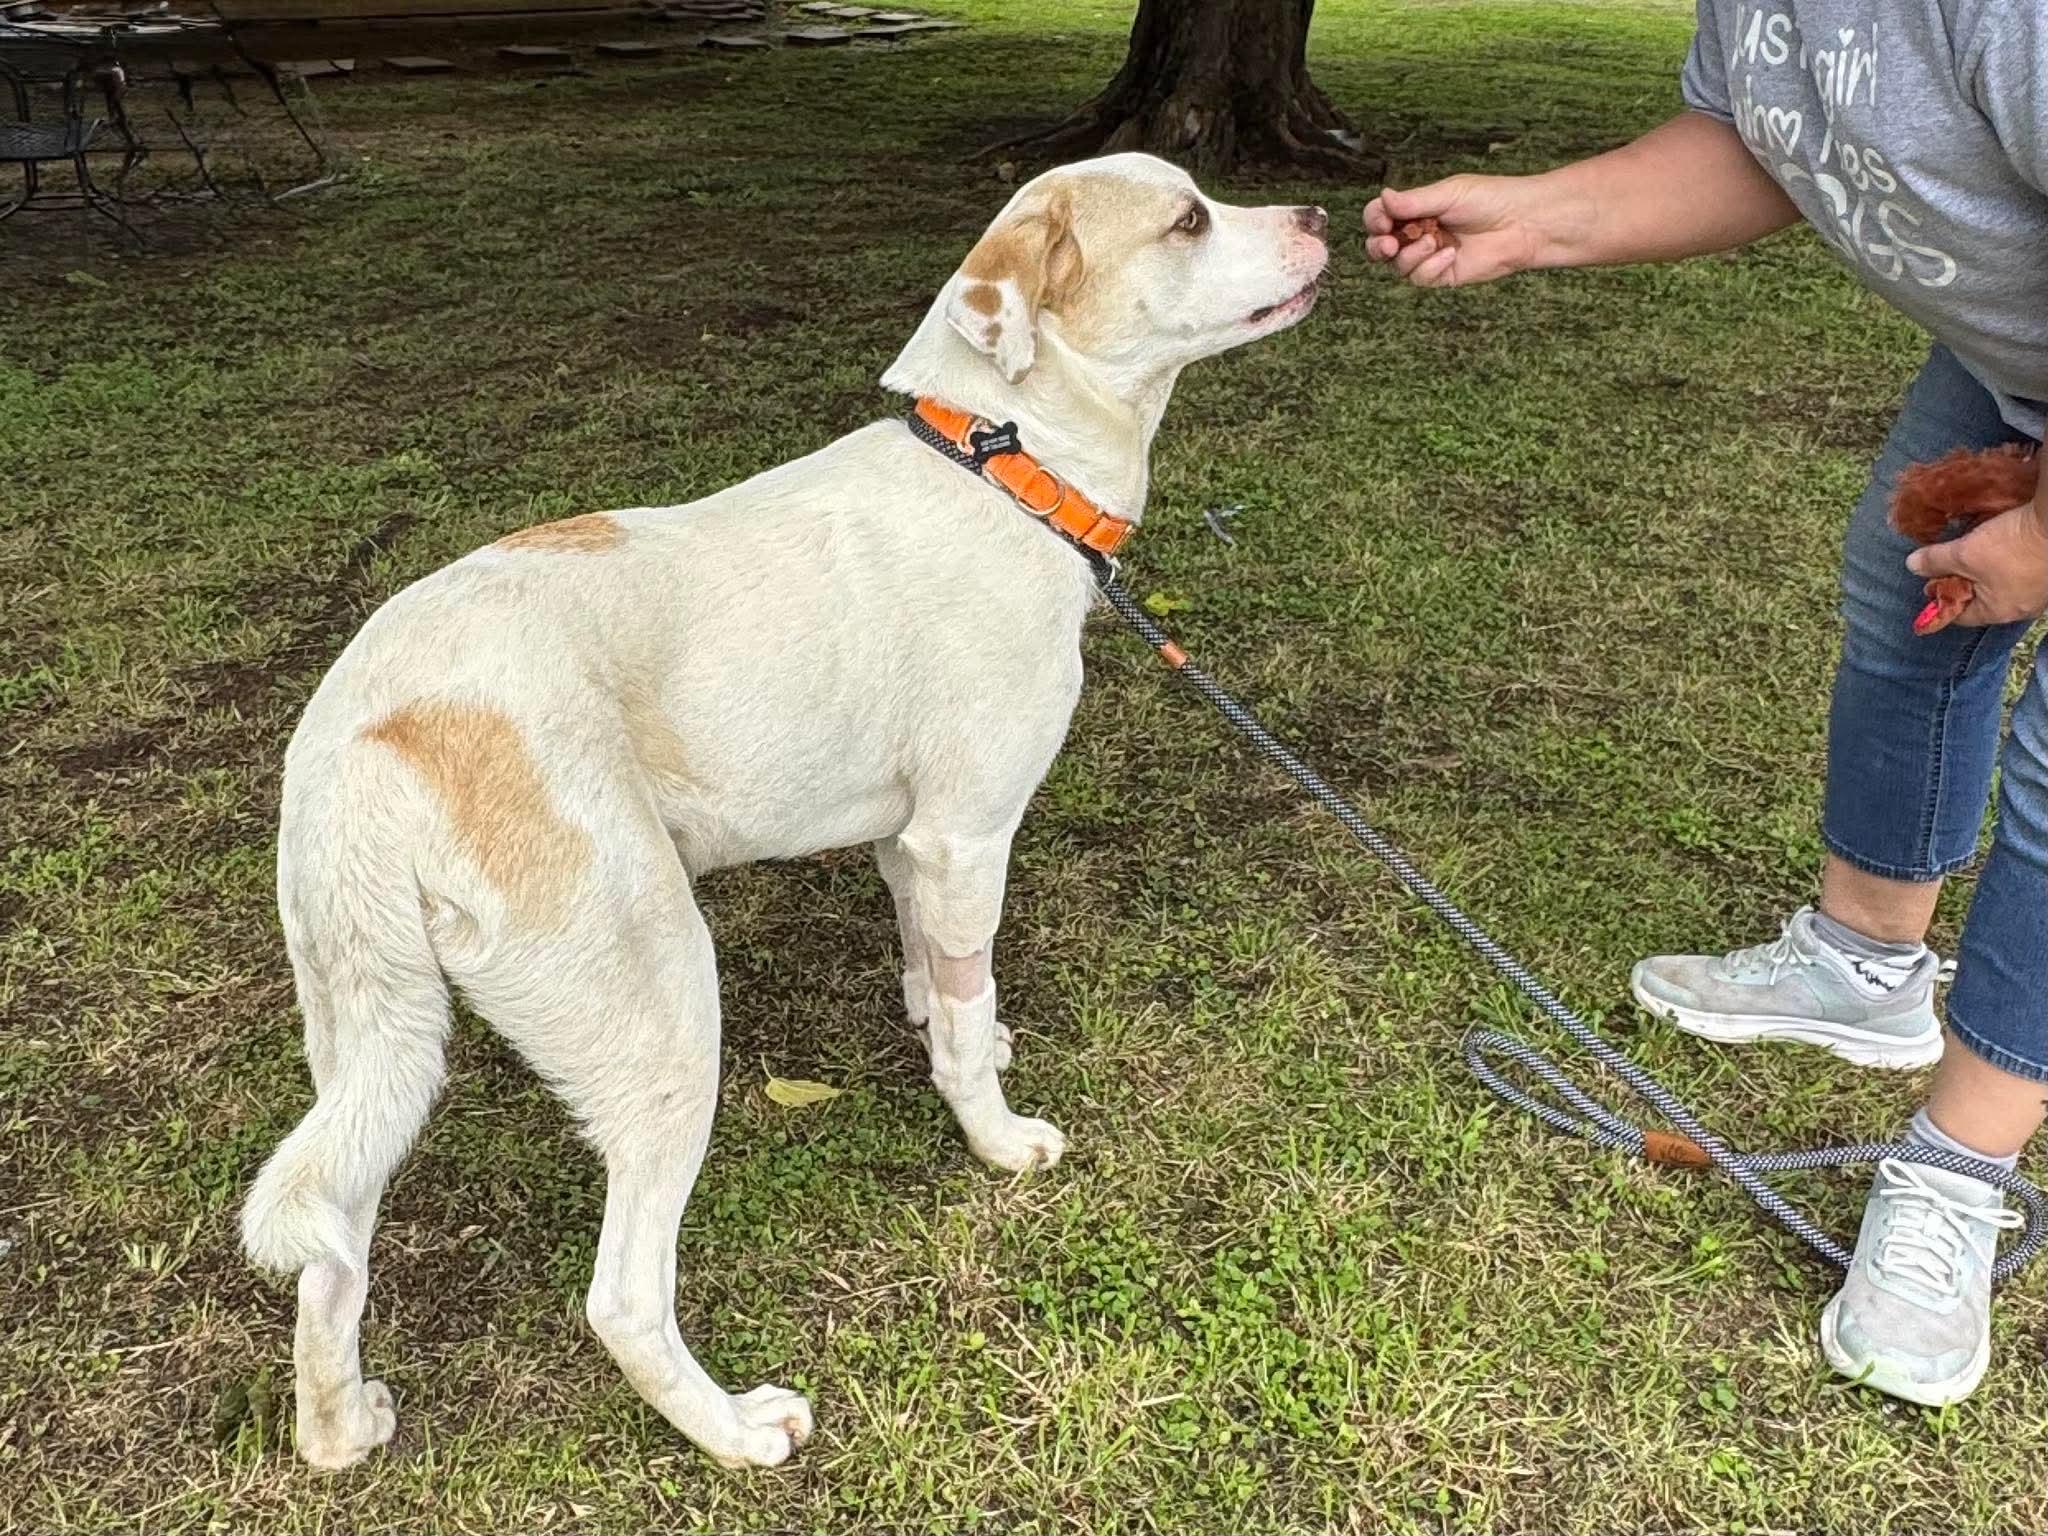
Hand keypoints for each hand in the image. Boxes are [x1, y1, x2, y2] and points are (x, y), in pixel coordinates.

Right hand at [1363, 175, 1547, 287]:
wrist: (1523, 224)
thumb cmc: (1491, 200)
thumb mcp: (1448, 193)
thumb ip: (1413, 201)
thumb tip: (1383, 197)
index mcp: (1417, 209)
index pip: (1380, 216)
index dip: (1375, 220)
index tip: (1382, 221)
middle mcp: (1418, 233)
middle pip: (1379, 247)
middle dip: (1379, 246)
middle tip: (1389, 243)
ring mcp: (1429, 256)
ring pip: (1398, 265)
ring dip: (1410, 254)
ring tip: (1434, 240)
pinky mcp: (1443, 275)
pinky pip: (1420, 278)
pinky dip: (1430, 266)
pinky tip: (1450, 253)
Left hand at [1906, 502, 2047, 627]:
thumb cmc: (2010, 546)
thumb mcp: (1963, 553)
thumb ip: (1935, 561)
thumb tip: (1911, 565)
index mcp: (1997, 612)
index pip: (1960, 617)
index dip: (1941, 600)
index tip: (1930, 582)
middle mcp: (2021, 608)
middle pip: (1981, 602)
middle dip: (1962, 585)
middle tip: (1949, 565)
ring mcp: (2038, 593)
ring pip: (2000, 587)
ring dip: (1983, 573)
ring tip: (1971, 554)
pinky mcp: (2047, 574)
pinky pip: (2017, 575)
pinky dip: (2003, 565)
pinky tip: (1998, 548)